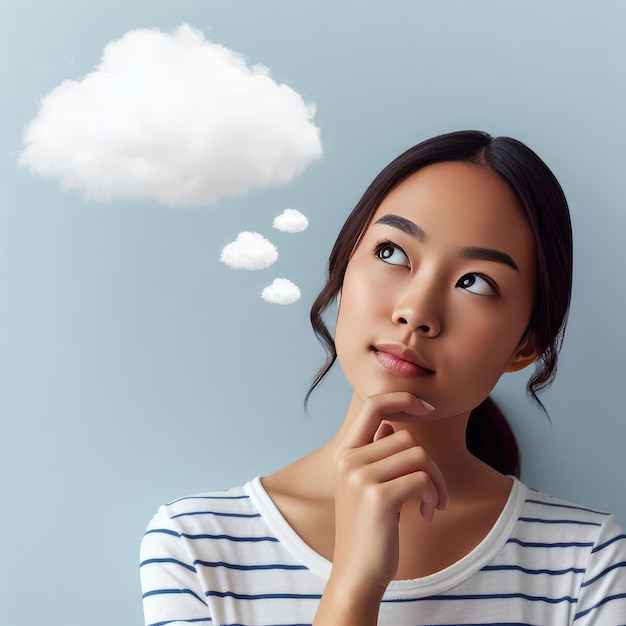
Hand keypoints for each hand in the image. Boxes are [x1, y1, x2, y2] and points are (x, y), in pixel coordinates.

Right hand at [331, 392, 447, 594]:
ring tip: (431, 503)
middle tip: (432, 491)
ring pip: (418, 455)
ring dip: (435, 481)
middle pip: (407, 436)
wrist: (357, 573)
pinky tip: (428, 514)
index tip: (426, 407)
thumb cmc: (368, 528)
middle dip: (429, 464)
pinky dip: (434, 495)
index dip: (402, 397)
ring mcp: (360, 477)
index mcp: (345, 453)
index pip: (372, 405)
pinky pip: (422, 478)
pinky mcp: (378, 496)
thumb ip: (375, 451)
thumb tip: (391, 422)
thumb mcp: (364, 484)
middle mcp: (348, 460)